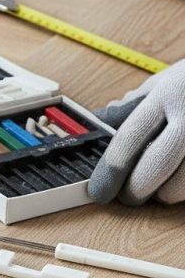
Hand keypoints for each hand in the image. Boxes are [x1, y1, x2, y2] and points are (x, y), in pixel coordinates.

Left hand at [89, 60, 184, 204]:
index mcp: (169, 94)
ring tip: (162, 187)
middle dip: (136, 190)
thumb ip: (135, 105)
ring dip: (167, 193)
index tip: (100, 190)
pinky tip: (181, 178)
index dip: (110, 172)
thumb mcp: (166, 81)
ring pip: (182, 184)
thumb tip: (100, 125)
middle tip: (129, 196)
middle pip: (156, 166)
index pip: (129, 139)